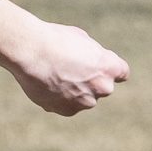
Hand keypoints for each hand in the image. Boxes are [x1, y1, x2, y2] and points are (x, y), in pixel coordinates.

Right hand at [11, 22, 129, 116]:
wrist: (30, 52)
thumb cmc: (55, 39)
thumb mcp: (82, 40)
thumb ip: (93, 57)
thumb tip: (90, 66)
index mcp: (110, 67)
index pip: (121, 73)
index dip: (109, 68)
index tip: (99, 66)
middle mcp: (103, 88)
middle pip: (102, 87)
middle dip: (90, 80)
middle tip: (69, 67)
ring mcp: (85, 102)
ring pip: (84, 98)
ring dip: (74, 90)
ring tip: (53, 74)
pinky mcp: (67, 111)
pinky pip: (67, 105)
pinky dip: (59, 98)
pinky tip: (46, 84)